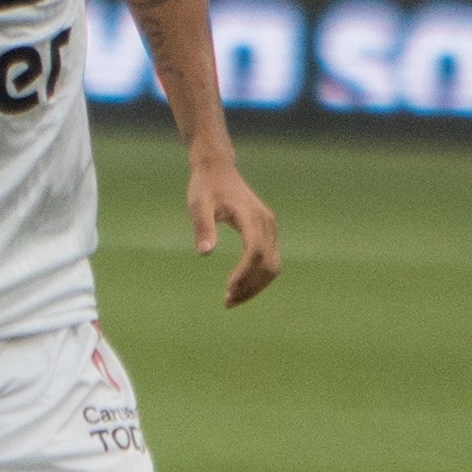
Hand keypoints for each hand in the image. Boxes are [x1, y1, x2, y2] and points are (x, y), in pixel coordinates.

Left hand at [189, 155, 278, 306]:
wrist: (218, 169)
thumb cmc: (205, 186)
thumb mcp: (198, 204)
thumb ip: (203, 227)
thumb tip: (205, 253)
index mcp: (251, 216)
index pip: (254, 251)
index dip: (244, 273)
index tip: (228, 289)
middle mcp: (267, 223)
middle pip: (268, 264)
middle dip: (250, 286)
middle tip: (227, 302)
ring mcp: (270, 228)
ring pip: (273, 266)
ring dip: (256, 286)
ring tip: (232, 299)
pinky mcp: (268, 232)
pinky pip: (270, 260)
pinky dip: (258, 276)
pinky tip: (240, 286)